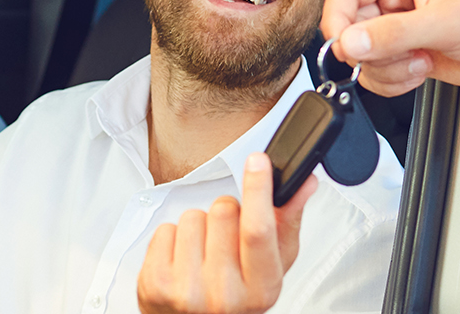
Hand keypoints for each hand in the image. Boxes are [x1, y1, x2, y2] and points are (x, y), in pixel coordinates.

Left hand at [137, 153, 317, 313]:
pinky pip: (165, 229)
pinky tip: (182, 260)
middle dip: (226, 213)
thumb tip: (304, 184)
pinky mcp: (155, 285)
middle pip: (224, 212)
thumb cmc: (236, 296)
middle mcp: (224, 295)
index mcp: (261, 289)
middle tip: (227, 239)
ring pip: (193, 216)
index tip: (258, 161)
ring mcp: (186, 292)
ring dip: (199, 227)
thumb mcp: (272, 266)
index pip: (259, 230)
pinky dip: (173, 238)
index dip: (259, 189)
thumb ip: (287, 222)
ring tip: (203, 252)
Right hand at [320, 0, 459, 95]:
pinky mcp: (407, 52)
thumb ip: (394, 34)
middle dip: (371, 51)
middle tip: (399, 56)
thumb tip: (351, 42)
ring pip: (362, 54)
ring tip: (420, 61)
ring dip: (386, 69)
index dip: (339, 19)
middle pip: (350, 26)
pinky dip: (393, 81)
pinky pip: (378, 72)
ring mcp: (400, 26)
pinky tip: (421, 70)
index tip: (346, 47)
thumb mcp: (446, 22)